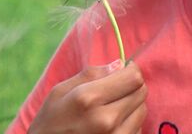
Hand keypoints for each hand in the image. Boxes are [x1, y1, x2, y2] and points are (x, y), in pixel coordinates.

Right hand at [28, 60, 147, 133]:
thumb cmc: (49, 122)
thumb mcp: (60, 91)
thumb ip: (91, 74)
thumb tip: (119, 64)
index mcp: (89, 99)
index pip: (132, 78)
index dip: (131, 70)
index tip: (123, 70)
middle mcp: (106, 119)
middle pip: (141, 92)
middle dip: (132, 85)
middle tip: (117, 87)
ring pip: (142, 110)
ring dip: (132, 104)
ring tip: (112, 106)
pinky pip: (138, 128)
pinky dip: (130, 121)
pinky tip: (113, 123)